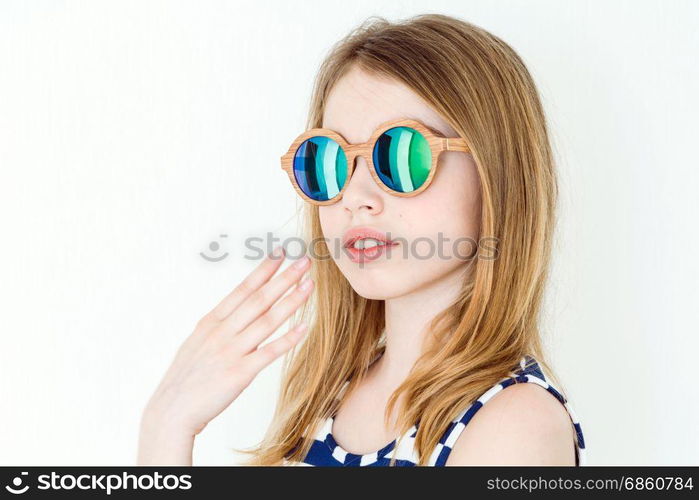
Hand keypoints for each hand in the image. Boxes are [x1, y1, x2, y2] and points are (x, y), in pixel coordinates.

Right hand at [137, 246, 312, 463]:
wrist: (172, 411)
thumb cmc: (185, 379)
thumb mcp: (197, 343)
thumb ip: (219, 327)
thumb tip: (234, 312)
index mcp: (211, 322)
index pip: (242, 289)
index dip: (263, 270)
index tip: (280, 253)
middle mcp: (222, 332)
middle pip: (258, 299)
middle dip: (283, 278)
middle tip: (304, 261)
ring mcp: (231, 351)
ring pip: (266, 320)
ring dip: (290, 301)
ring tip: (309, 286)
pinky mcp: (239, 373)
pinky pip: (268, 352)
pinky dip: (287, 339)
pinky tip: (305, 327)